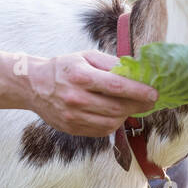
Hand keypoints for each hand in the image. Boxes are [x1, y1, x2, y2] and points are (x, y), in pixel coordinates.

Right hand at [25, 51, 157, 134]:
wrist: (33, 86)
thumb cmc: (64, 68)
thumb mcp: (86, 56)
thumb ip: (111, 64)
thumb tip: (136, 71)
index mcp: (80, 76)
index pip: (116, 86)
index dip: (138, 91)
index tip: (154, 93)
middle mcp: (76, 98)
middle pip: (116, 107)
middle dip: (139, 105)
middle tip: (151, 101)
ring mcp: (73, 116)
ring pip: (111, 123)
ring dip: (127, 115)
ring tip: (133, 106)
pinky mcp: (72, 128)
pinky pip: (101, 131)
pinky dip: (114, 124)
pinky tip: (117, 114)